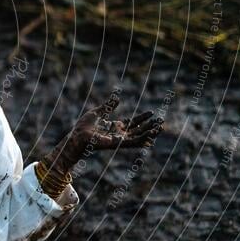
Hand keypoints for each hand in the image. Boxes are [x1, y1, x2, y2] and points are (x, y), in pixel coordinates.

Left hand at [42, 93, 163, 174]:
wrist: (78, 136)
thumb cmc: (83, 126)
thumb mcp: (97, 112)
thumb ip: (108, 106)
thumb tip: (117, 97)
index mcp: (114, 127)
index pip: (132, 123)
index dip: (142, 118)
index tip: (152, 112)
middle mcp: (118, 135)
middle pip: (138, 130)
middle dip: (150, 126)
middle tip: (161, 121)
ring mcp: (119, 140)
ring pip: (139, 137)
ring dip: (150, 133)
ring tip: (161, 128)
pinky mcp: (118, 144)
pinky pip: (133, 142)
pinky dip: (143, 139)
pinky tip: (151, 135)